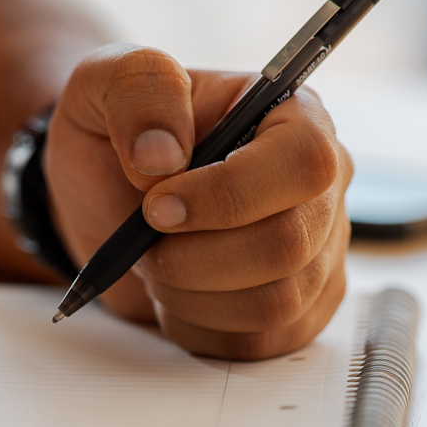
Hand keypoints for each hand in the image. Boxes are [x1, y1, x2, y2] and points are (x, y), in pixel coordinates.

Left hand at [43, 45, 353, 359]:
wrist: (105, 199)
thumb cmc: (118, 138)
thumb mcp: (106, 84)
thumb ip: (139, 89)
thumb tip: (163, 155)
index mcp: (293, 117)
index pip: (304, 162)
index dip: (230, 194)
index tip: (156, 206)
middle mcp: (322, 187)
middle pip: (288, 244)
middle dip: (193, 255)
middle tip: (144, 238)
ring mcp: (320, 253)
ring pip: (275, 303)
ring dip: (191, 292)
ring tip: (157, 262)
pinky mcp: (302, 309)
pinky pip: (260, 342)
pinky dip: (200, 326)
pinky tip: (178, 292)